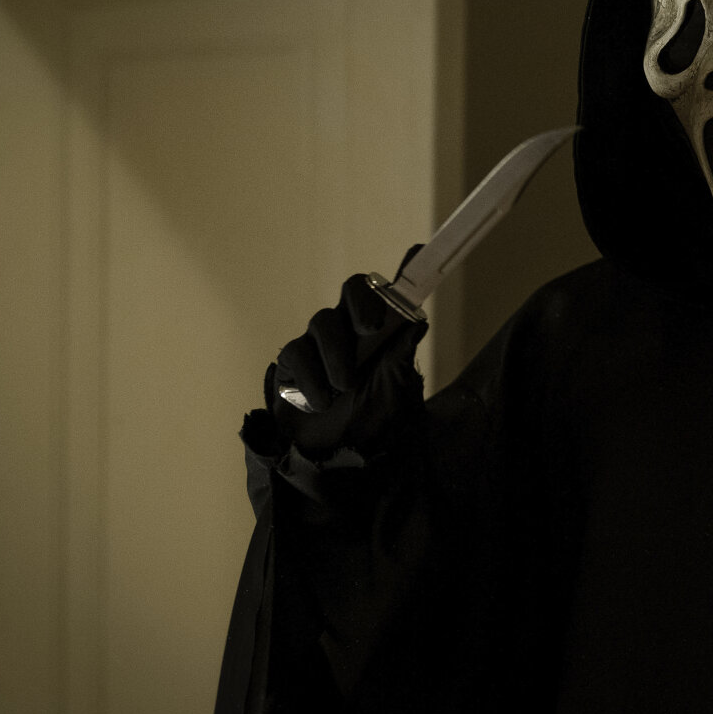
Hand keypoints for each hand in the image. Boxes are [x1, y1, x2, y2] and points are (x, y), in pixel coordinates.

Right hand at [260, 260, 428, 458]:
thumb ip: (401, 356)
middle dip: (360, 305)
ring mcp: (319, 344)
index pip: (389, 293)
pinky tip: (320, 400)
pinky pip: (296, 353)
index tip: (419, 252)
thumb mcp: (395, 392)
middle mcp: (350, 330)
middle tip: (370, 328)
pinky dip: (310, 376)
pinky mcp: (293, 363)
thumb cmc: (370, 424)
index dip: (403, 269)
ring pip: (322, 323)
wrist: (334, 462)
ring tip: (344, 386)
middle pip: (351, 292)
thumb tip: (418, 319)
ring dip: (335, 354)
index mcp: (381, 332)